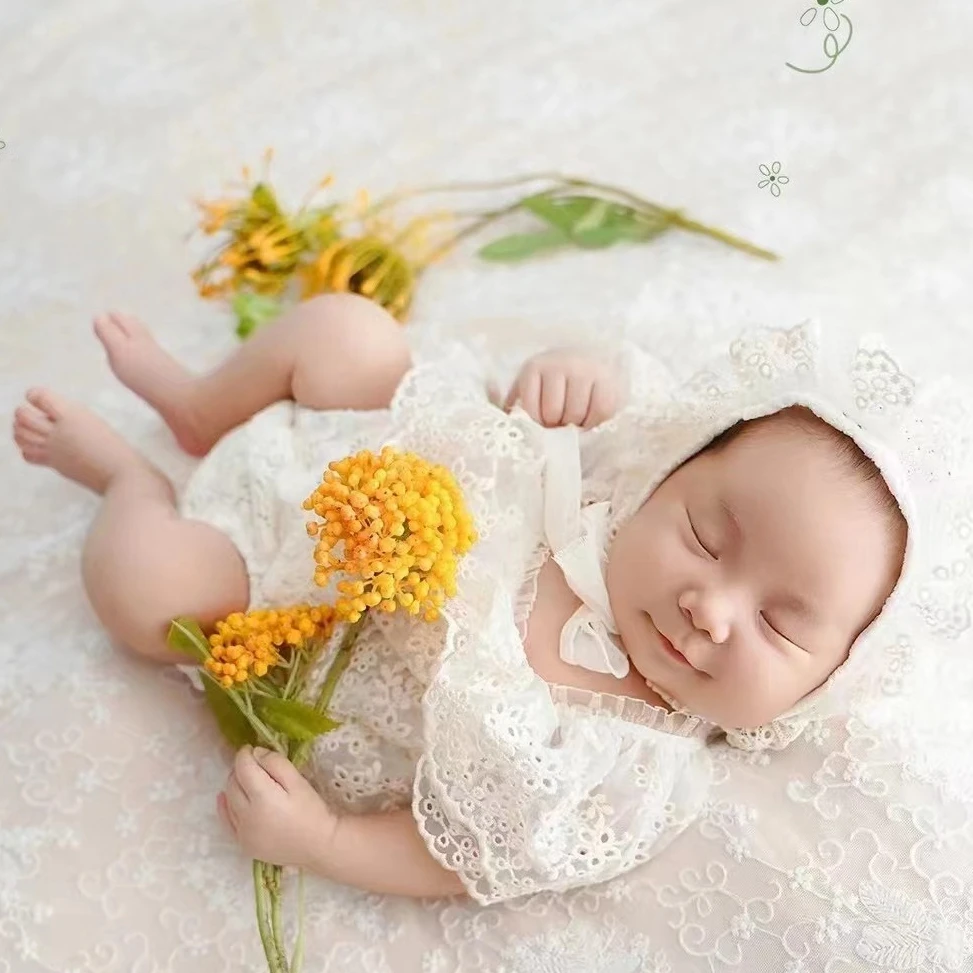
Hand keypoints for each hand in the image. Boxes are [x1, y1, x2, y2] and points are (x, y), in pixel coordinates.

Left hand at [218, 745, 337, 867]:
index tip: (251, 748)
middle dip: (240, 769)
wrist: (318, 845)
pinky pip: (227, 821)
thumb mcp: (298, 781)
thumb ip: (276, 763)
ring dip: (235, 786)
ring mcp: (243, 832)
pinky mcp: (244, 844)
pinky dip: (225, 807)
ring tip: (249, 780)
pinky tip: (224, 798)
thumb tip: (256, 753)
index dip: (245, 754)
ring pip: (229, 800)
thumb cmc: (312, 810)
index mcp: (262, 798)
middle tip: (254, 764)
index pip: (243, 768)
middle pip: (233, 783)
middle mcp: (247, 816)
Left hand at [504, 348, 618, 428]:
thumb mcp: (530, 387)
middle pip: (554, 413)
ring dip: (575, 425)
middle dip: (556, 425)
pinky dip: (594, 422)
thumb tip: (508, 424)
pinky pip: (601, 411)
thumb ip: (515, 405)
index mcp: (534, 367)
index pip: (531, 409)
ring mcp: (585, 370)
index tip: (542, 424)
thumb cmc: (552, 382)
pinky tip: (589, 418)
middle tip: (560, 423)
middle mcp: (560, 363)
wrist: (587, 359)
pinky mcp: (607, 380)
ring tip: (573, 421)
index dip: (537, 424)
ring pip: (576, 414)